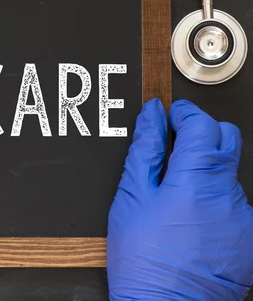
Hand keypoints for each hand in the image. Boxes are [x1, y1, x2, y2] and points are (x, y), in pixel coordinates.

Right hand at [108, 99, 252, 299]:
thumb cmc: (143, 260)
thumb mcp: (131, 198)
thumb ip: (145, 150)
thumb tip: (151, 118)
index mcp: (195, 182)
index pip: (203, 125)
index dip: (185, 113)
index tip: (172, 115)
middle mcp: (228, 196)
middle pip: (227, 140)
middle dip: (202, 133)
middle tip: (176, 145)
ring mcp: (244, 217)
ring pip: (229, 173)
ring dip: (206, 171)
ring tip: (176, 197)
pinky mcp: (249, 235)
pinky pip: (235, 202)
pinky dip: (215, 199)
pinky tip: (191, 219)